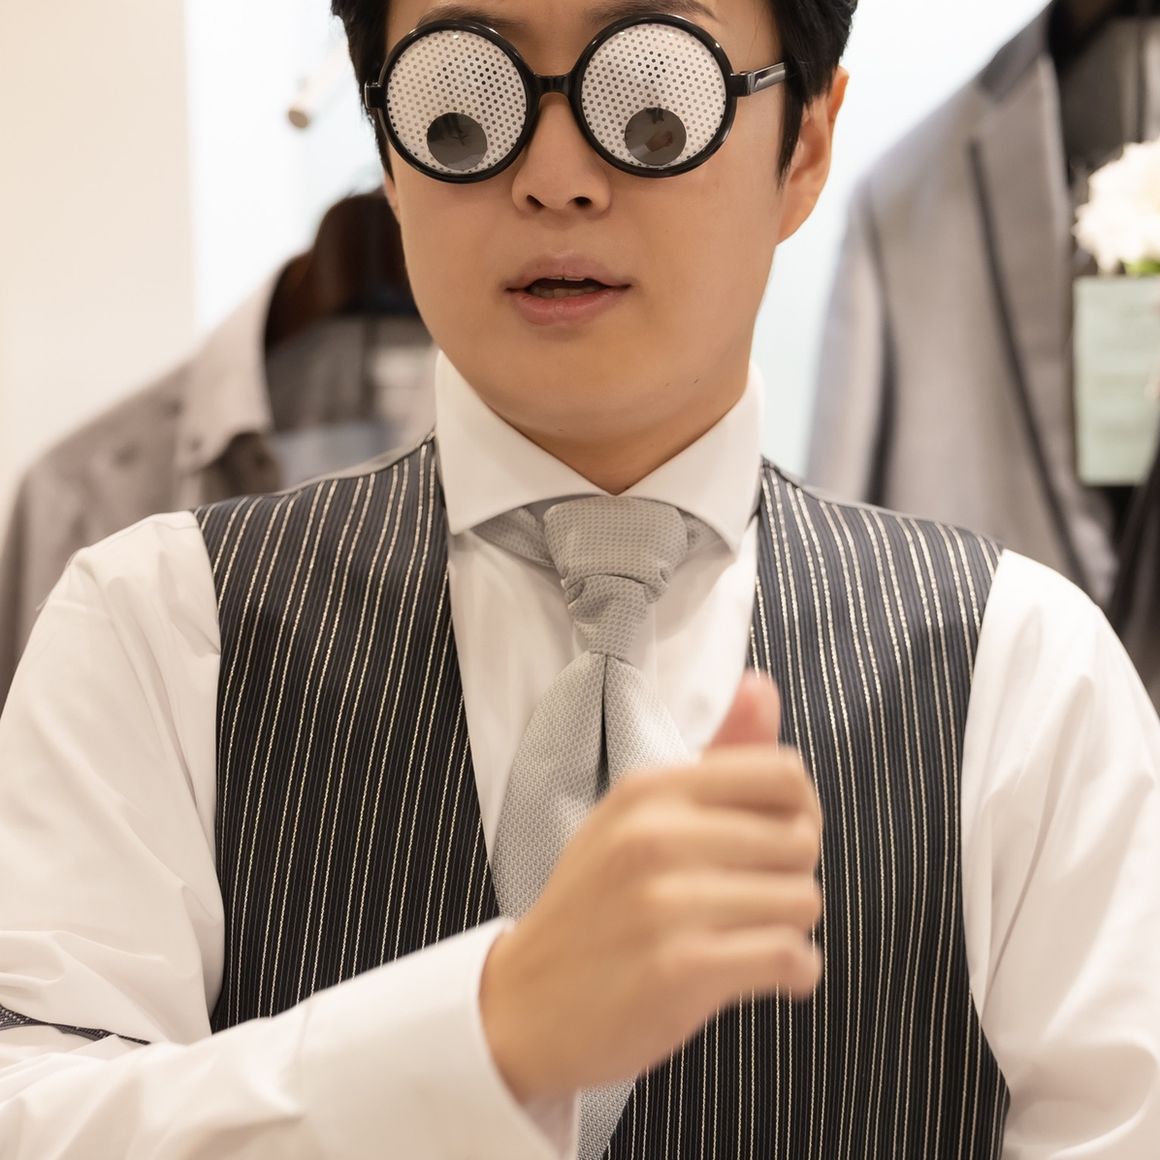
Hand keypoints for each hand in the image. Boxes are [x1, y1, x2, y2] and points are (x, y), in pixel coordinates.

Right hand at [480, 673, 822, 1102]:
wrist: (523, 1004)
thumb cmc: (594, 905)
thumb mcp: (636, 817)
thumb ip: (714, 756)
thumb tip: (765, 685)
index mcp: (649, 789)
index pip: (783, 773)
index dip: (799, 811)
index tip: (776, 843)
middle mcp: (656, 835)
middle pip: (801, 839)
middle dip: (793, 875)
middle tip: (756, 899)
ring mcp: (666, 903)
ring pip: (802, 900)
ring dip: (792, 927)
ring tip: (753, 936)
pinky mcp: (680, 971)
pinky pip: (789, 957)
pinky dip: (796, 972)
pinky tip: (771, 974)